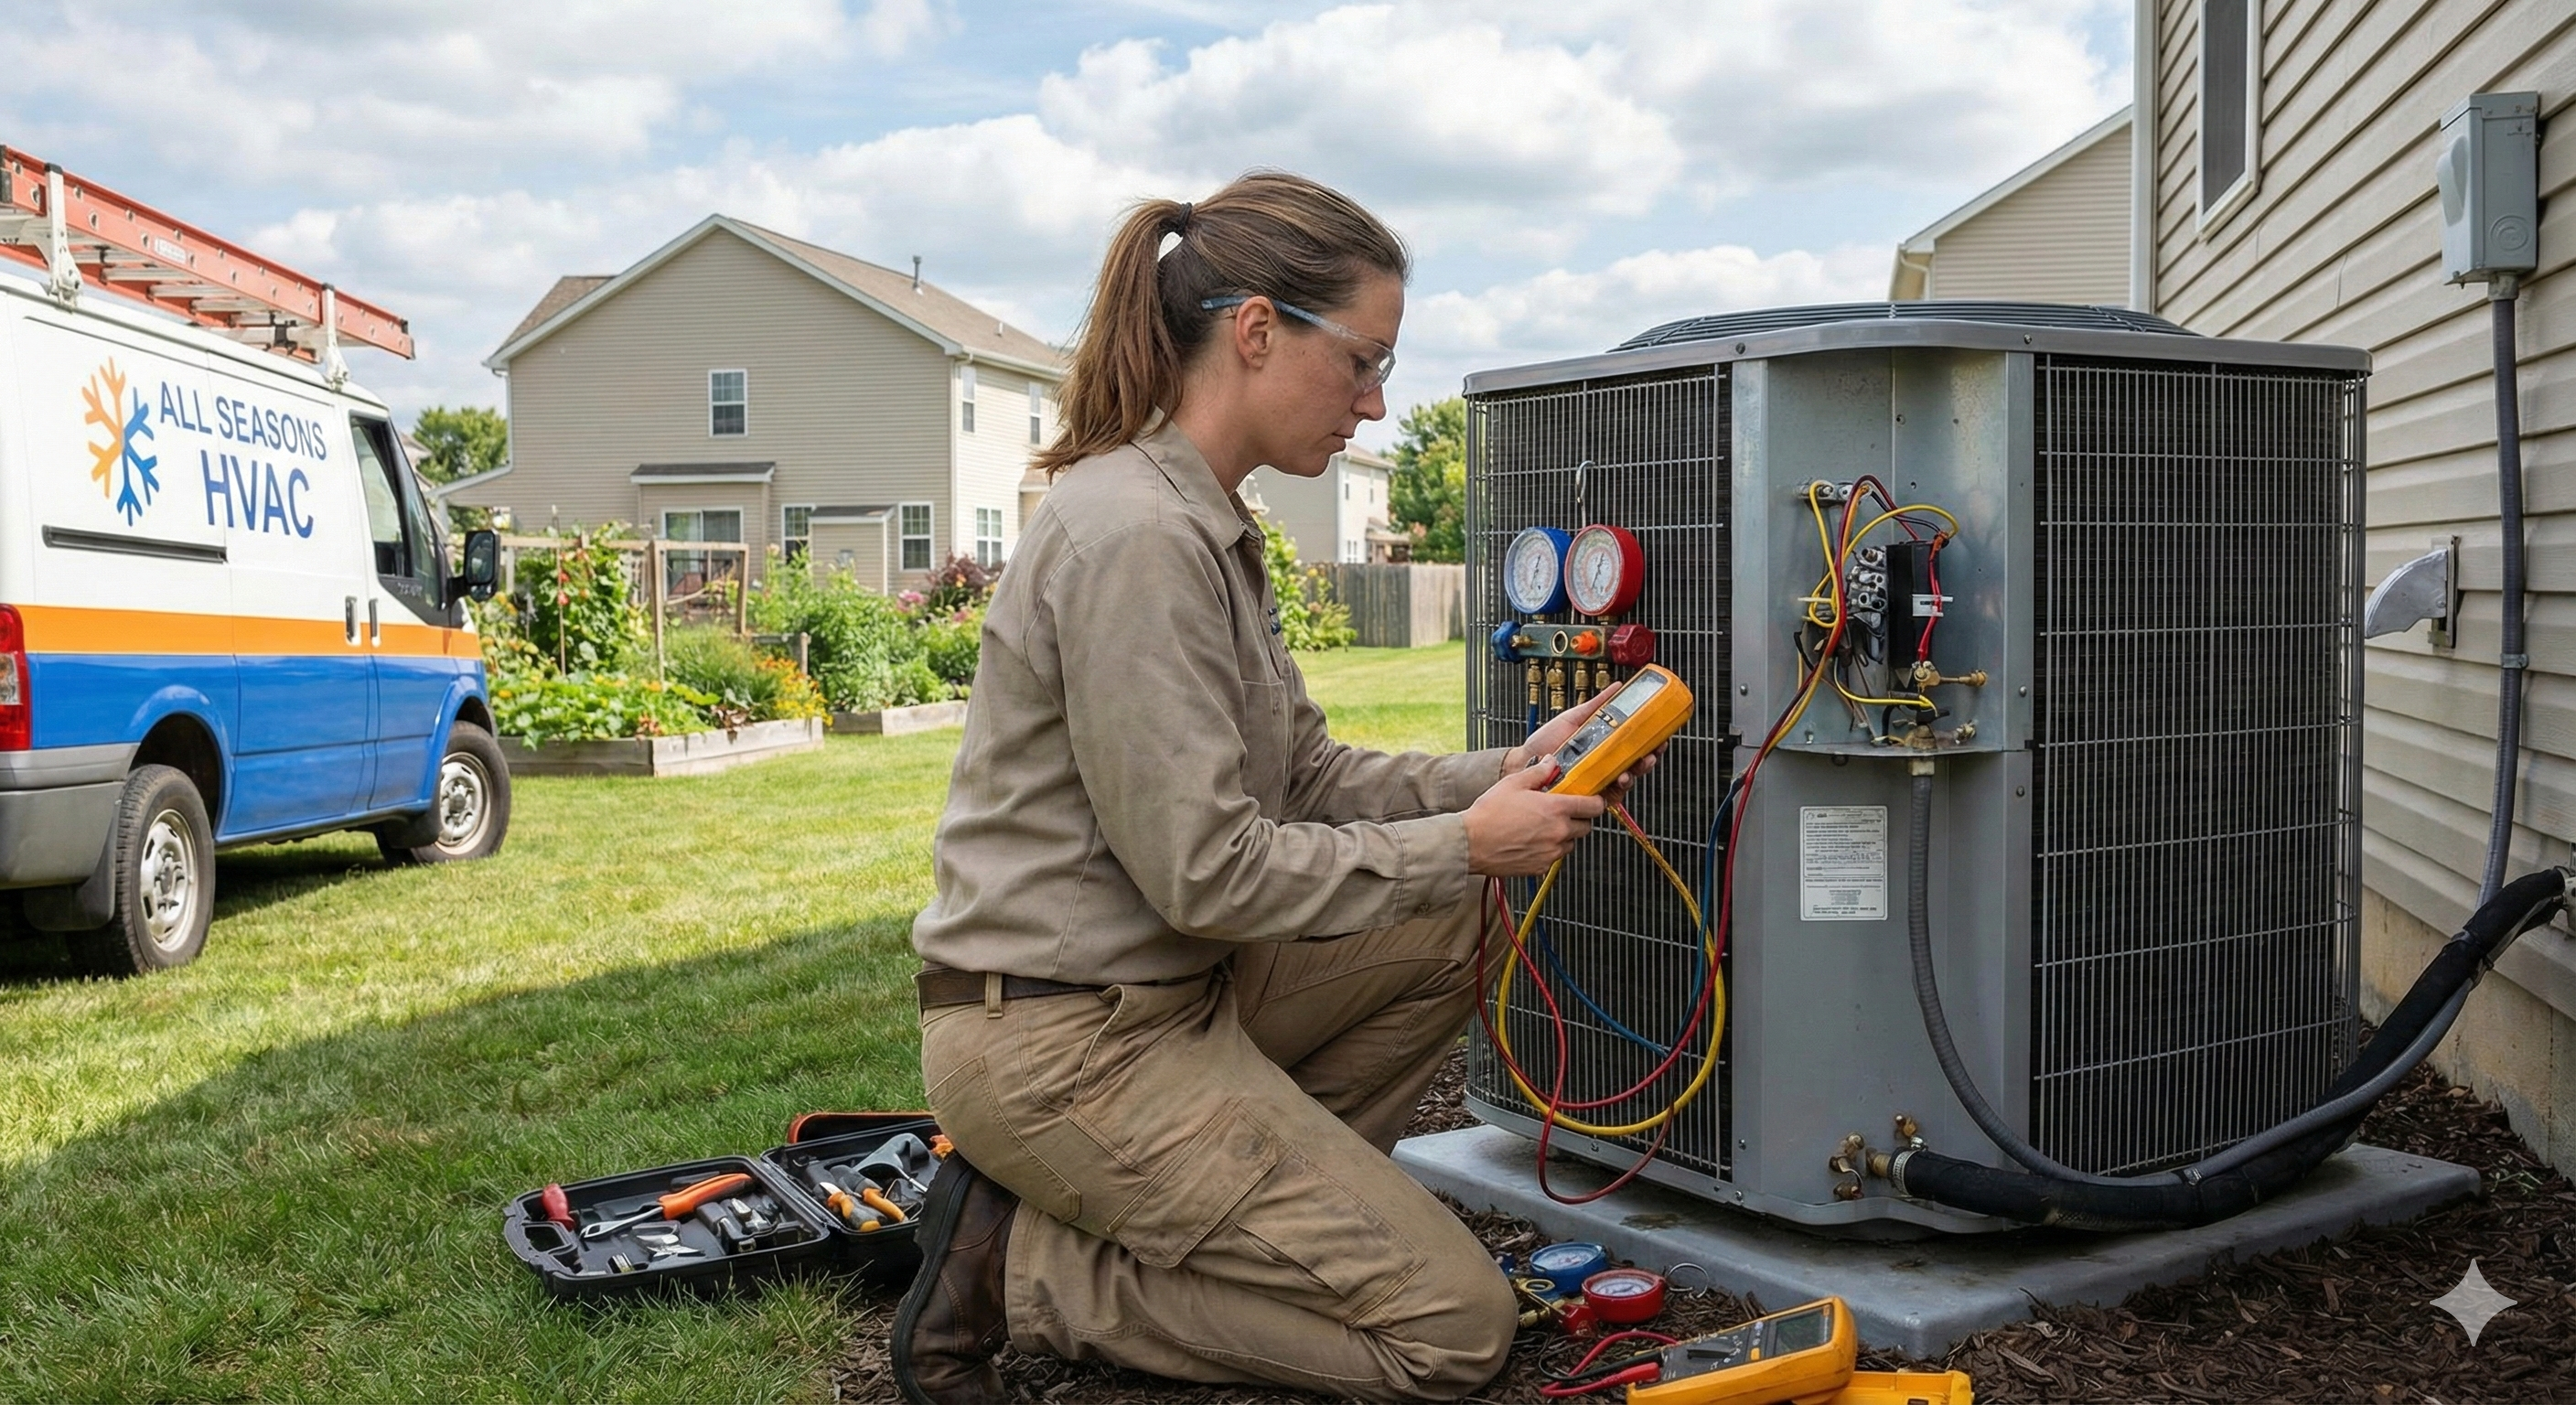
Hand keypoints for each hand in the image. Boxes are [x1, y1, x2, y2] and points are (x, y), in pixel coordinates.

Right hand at [1464, 754, 1606, 876]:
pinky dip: (1548, 850)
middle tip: (1562, 813)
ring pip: (1570, 843)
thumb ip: (1538, 772)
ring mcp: (1551, 852)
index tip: (1592, 800)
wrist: (1470, 843)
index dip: (1595, 802)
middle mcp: (1558, 832)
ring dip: (1564, 835)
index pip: (1593, 807)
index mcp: (1556, 809)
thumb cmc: (1488, 814)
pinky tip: (1531, 841)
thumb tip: (1551, 763)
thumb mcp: (1513, 783)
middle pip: (1586, 827)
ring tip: (1542, 827)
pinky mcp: (1540, 867)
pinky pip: (1554, 857)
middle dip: (1578, 819)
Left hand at [1500, 681, 1662, 809]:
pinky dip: (1621, 787)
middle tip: (1654, 750)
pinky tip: (1622, 777)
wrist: (1527, 760)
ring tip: (1638, 763)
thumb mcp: (1574, 717)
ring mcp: (1599, 779)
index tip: (1660, 734)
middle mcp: (1605, 763)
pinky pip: (1612, 794)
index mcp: (1604, 745)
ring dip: (1639, 771)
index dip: (1650, 740)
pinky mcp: (1591, 794)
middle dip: (1650, 756)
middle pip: (1637, 762)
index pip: (1634, 744)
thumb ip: (1597, 705)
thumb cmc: (1547, 742)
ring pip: (1629, 778)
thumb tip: (1617, 687)